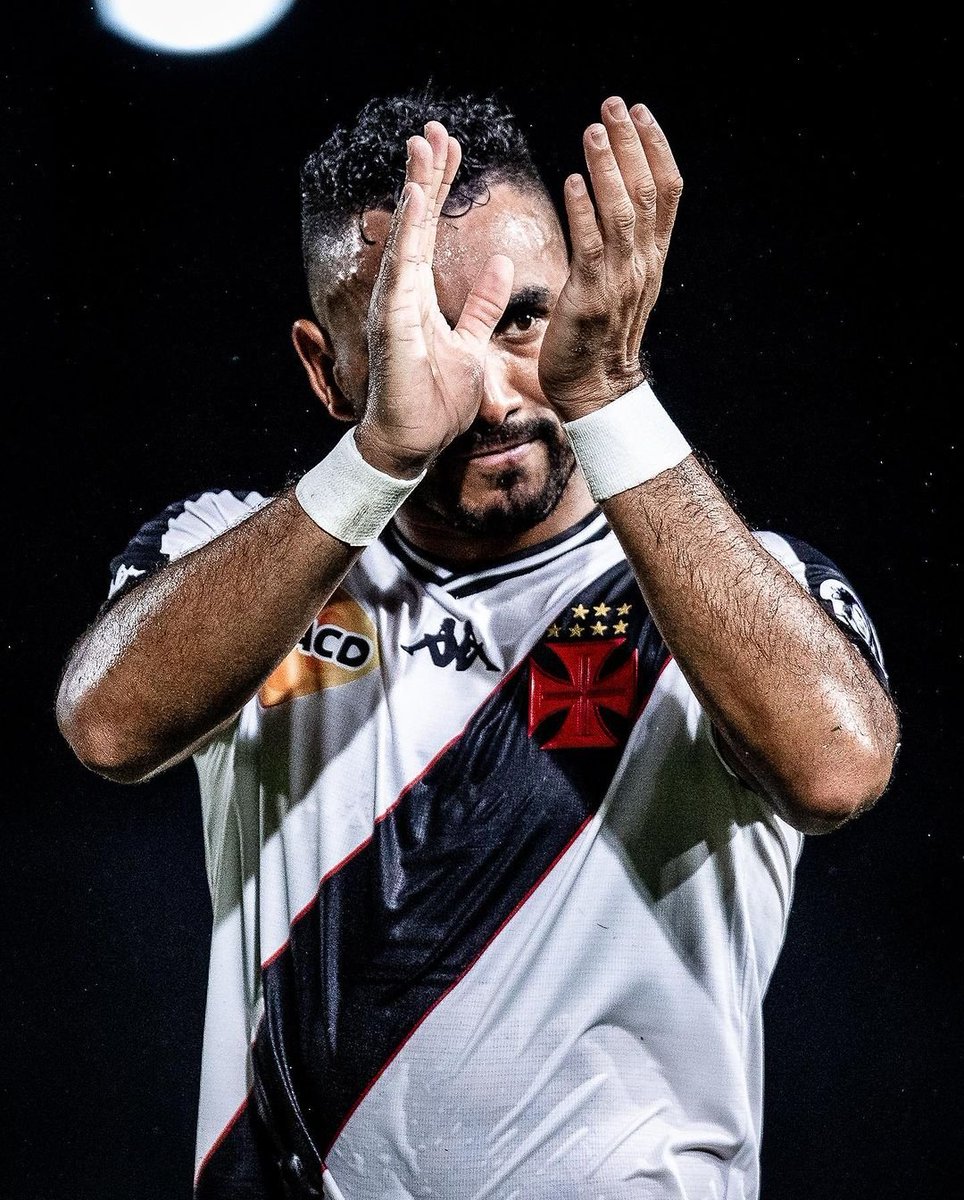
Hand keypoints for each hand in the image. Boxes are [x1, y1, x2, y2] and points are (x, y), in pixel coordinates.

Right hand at [355, 122, 514, 478]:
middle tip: (436, 129)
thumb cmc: (434, 403)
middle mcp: (403, 294)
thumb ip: (481, 307)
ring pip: (407, 235)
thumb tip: (499, 266)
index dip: (441, 191)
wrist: (411, 445)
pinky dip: (409, 229)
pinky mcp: (394, 321)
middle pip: (416, 223)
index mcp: (422, 298)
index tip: (452, 150)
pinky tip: (415, 195)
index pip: (432, 233)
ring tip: (425, 144)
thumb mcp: (470, 346)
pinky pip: (403, 267)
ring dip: (416, 188)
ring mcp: (395, 305)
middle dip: (427, 175)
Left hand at [538, 97, 682, 420]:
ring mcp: (620, 281)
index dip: (656, 148)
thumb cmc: (598, 336)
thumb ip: (620, 244)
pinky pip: (590, 247)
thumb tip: (607, 201)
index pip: (667, 192)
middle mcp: (643, 264)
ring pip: (623, 212)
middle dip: (631, 144)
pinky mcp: (591, 297)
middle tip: (613, 104)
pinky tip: (572, 181)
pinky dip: (583, 212)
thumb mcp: (621, 283)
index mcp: (652, 258)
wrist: (596, 389)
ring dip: (608, 168)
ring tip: (593, 130)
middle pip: (648, 191)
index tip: (640, 112)